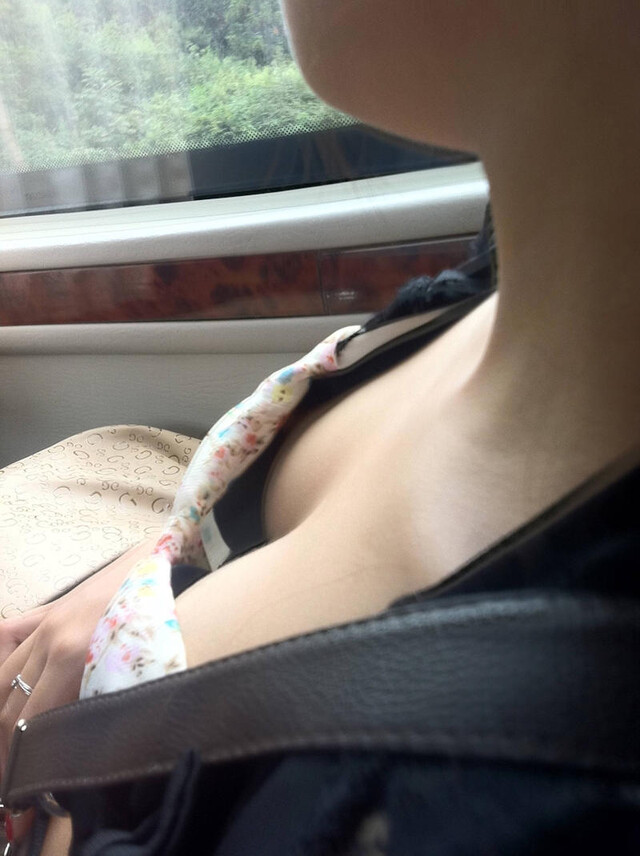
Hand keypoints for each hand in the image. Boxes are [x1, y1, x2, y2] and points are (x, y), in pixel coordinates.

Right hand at [0, 537, 155, 847]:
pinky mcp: (46, 611)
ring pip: (2, 680)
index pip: (30, 724)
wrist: (155, 564)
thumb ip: (99, 702)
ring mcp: (44, 624)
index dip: (21, 762)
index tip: (20, 791)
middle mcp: (49, 641)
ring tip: (5, 746)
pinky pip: (8, 636)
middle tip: (11, 780)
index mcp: (71, 656)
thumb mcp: (132, 669)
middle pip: (10, 708)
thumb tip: (81, 745)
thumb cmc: (155, 617)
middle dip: (6, 748)